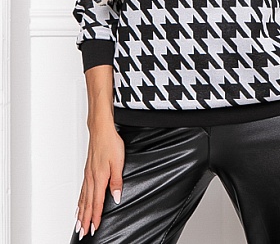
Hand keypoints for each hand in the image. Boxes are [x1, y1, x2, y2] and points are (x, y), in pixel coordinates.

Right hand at [75, 124, 124, 238]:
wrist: (101, 130)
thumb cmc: (110, 143)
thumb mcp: (118, 163)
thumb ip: (117, 181)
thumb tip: (116, 197)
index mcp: (99, 178)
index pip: (97, 202)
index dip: (95, 217)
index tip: (93, 229)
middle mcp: (91, 178)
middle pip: (87, 203)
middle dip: (85, 219)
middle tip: (82, 232)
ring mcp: (88, 174)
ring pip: (83, 198)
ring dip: (80, 212)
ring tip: (78, 224)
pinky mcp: (87, 170)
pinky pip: (82, 190)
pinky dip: (79, 200)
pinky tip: (79, 204)